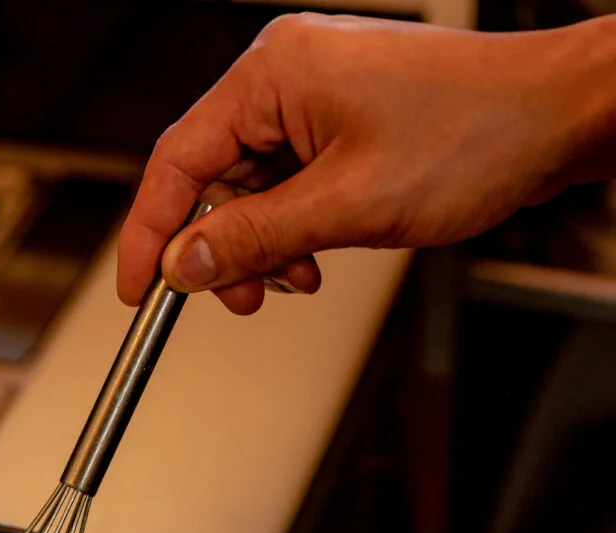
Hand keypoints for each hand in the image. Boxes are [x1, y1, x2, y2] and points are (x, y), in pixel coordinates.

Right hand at [118, 13, 615, 314]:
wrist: (555, 120)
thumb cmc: (474, 133)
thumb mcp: (345, 205)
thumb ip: (252, 239)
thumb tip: (184, 265)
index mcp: (273, 75)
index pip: (177, 162)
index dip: (149, 231)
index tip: (137, 286)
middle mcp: (286, 79)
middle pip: (211, 180)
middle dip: (220, 248)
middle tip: (236, 296)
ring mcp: (313, 102)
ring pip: (250, 192)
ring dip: (262, 246)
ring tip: (296, 275)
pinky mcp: (337, 127)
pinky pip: (287, 188)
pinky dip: (292, 232)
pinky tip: (316, 256)